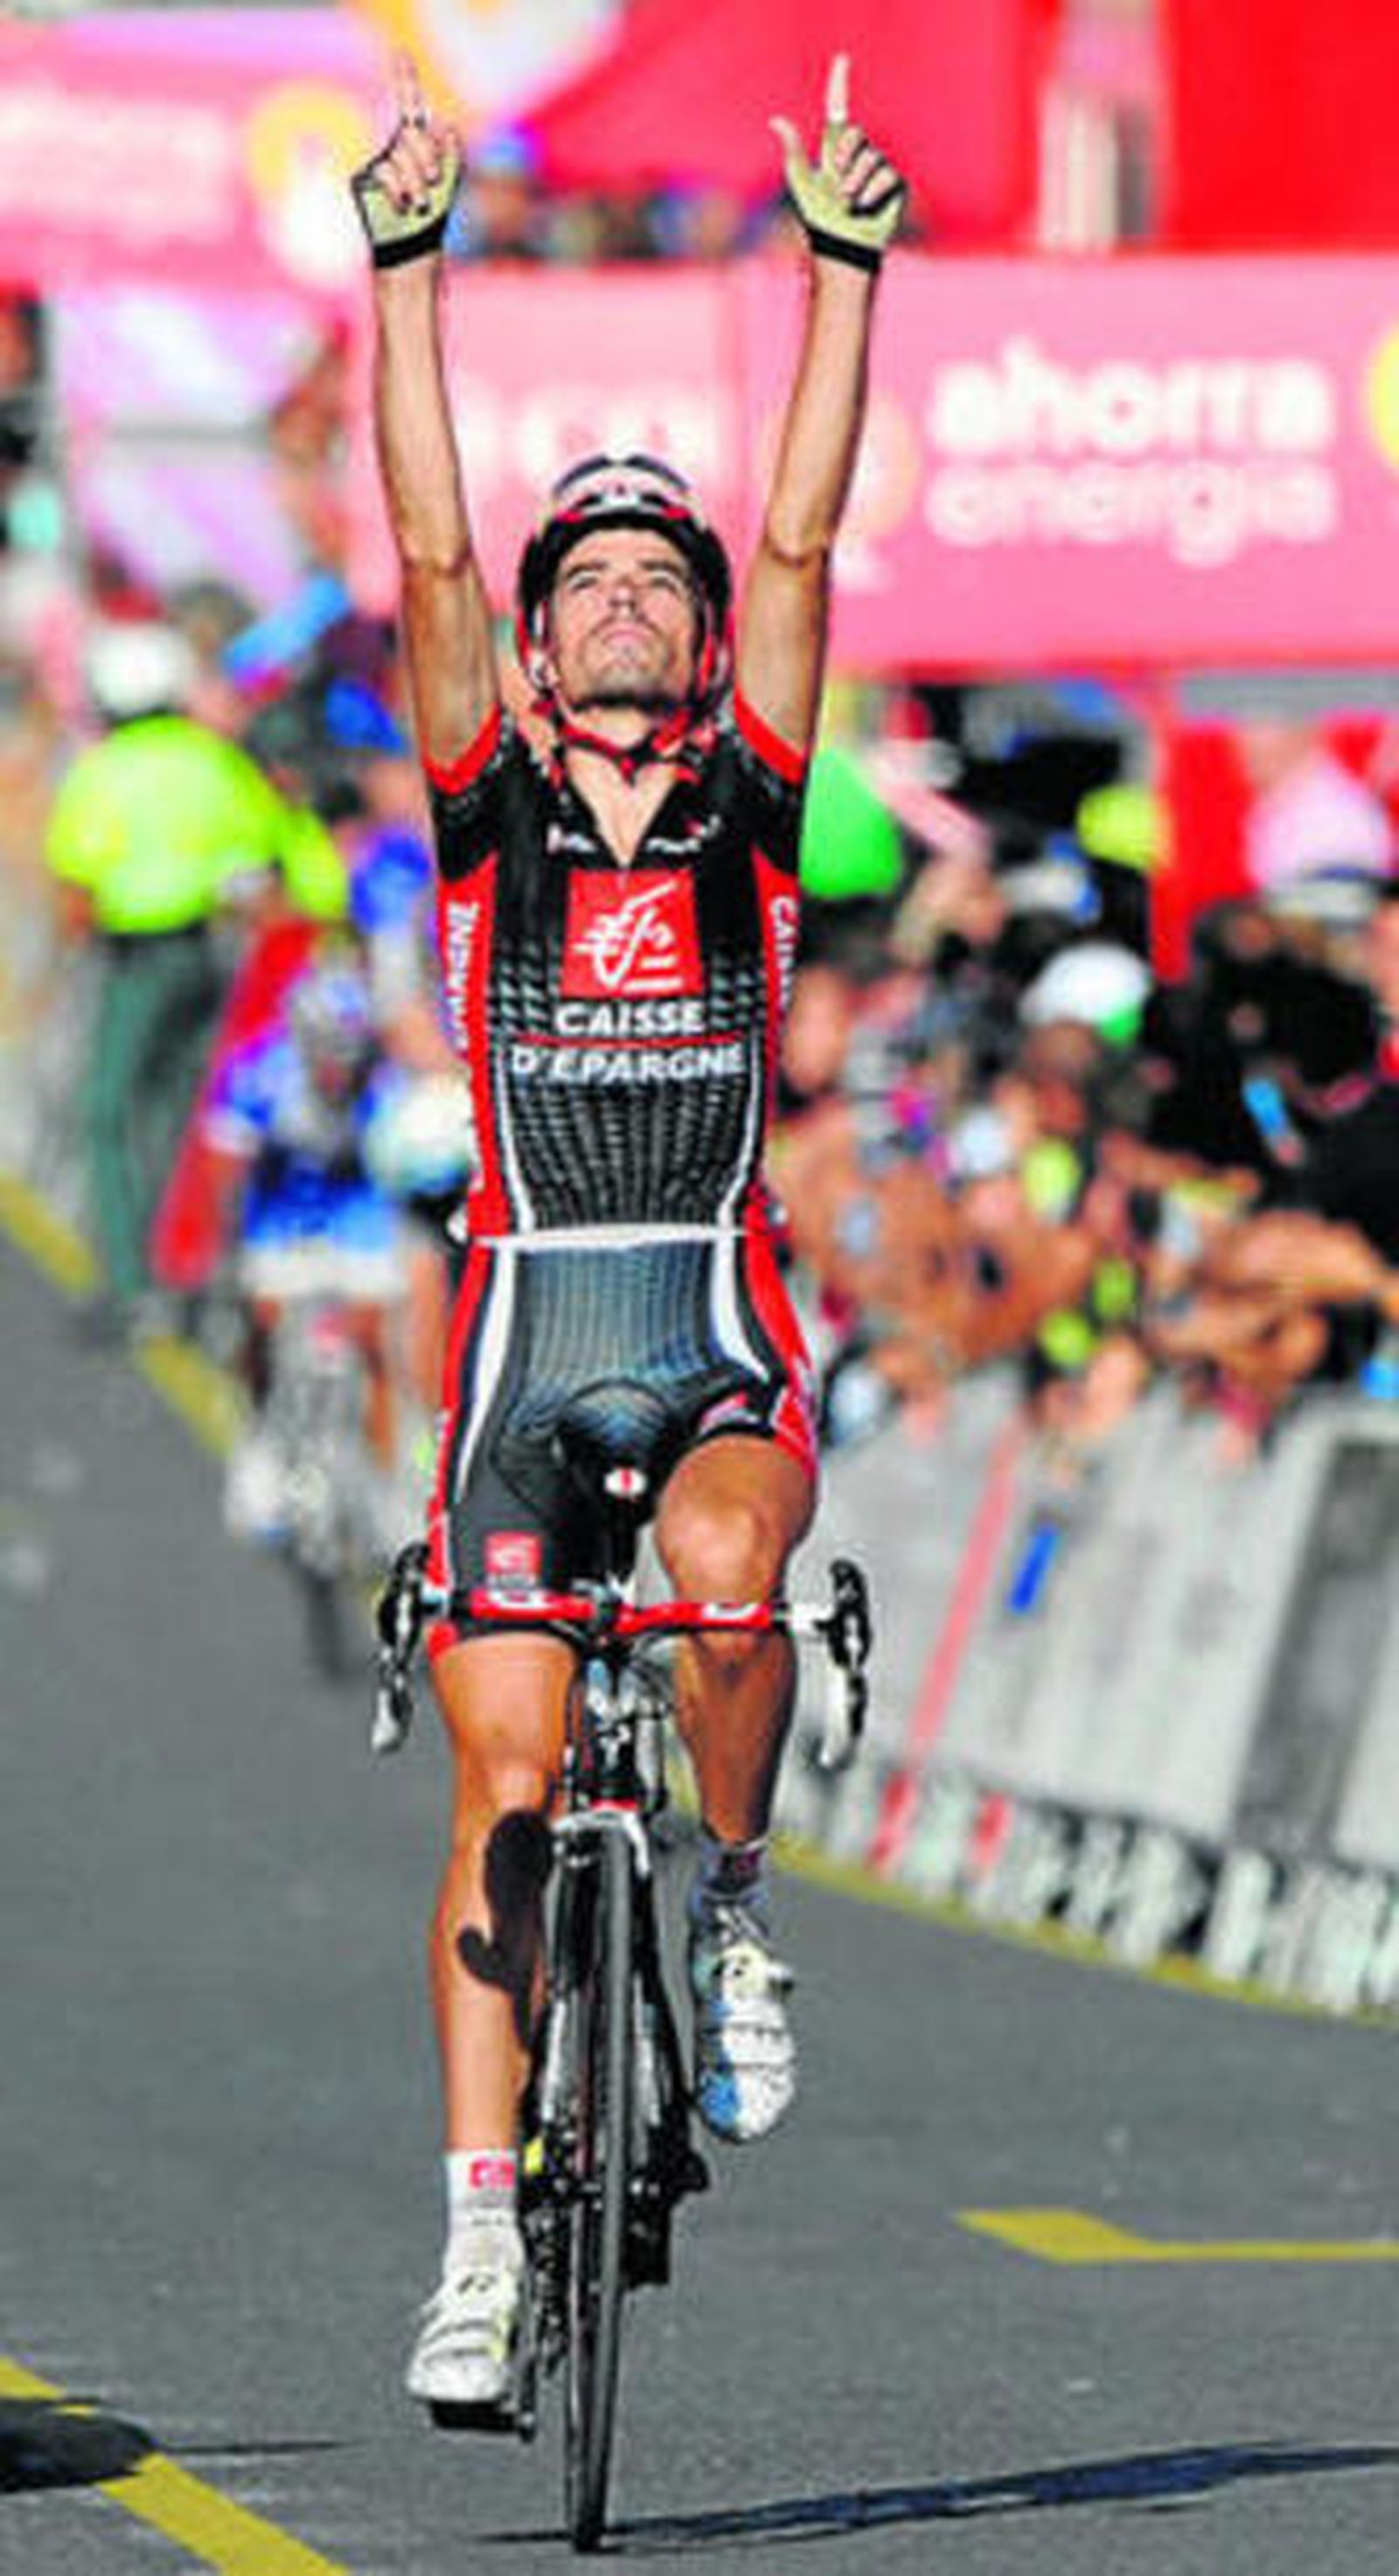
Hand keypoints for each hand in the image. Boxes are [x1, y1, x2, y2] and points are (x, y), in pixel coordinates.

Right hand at [351, 52, 459, 268]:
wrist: (412, 248)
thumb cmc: (432, 216)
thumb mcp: (448, 181)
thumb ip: (450, 151)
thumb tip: (445, 124)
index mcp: (415, 144)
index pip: (409, 105)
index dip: (404, 78)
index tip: (400, 53)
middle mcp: (394, 148)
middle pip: (411, 133)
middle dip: (427, 157)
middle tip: (432, 183)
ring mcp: (377, 162)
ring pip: (399, 153)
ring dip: (416, 180)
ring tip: (418, 203)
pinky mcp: (362, 179)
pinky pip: (384, 170)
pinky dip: (398, 188)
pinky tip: (402, 205)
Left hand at [770, 55, 905, 270]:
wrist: (842, 246)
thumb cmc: (820, 218)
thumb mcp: (802, 180)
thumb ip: (793, 149)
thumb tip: (775, 119)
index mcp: (836, 150)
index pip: (838, 111)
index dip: (839, 84)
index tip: (841, 59)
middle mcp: (859, 154)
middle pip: (855, 134)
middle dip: (842, 159)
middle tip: (837, 185)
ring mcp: (879, 168)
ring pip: (870, 158)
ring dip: (854, 183)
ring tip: (849, 203)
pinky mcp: (895, 184)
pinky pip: (885, 176)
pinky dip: (870, 192)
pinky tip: (865, 207)